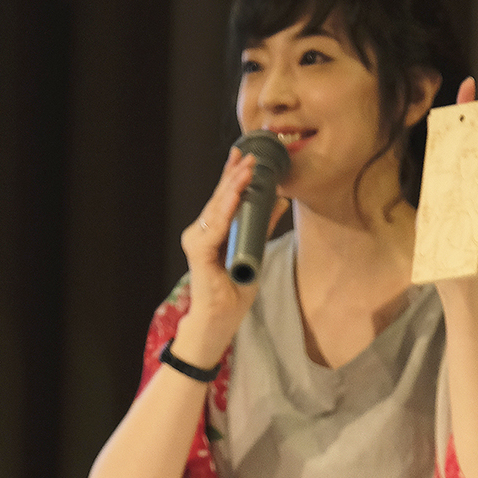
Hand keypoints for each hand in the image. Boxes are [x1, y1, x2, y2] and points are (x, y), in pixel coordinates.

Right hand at [176, 146, 283, 366]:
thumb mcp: (256, 253)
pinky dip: (226, 210)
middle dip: (235, 175)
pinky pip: (214, 227)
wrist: (217, 322)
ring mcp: (197, 242)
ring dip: (232, 187)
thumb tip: (280, 200)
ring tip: (246, 168)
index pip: (223, 199)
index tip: (245, 157)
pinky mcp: (198, 254)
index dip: (234, 176)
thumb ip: (263, 227)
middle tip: (250, 155)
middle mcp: (201, 233)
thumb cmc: (232, 293)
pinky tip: (235, 194)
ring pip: (217, 208)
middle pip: (219, 198)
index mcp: (213, 232)